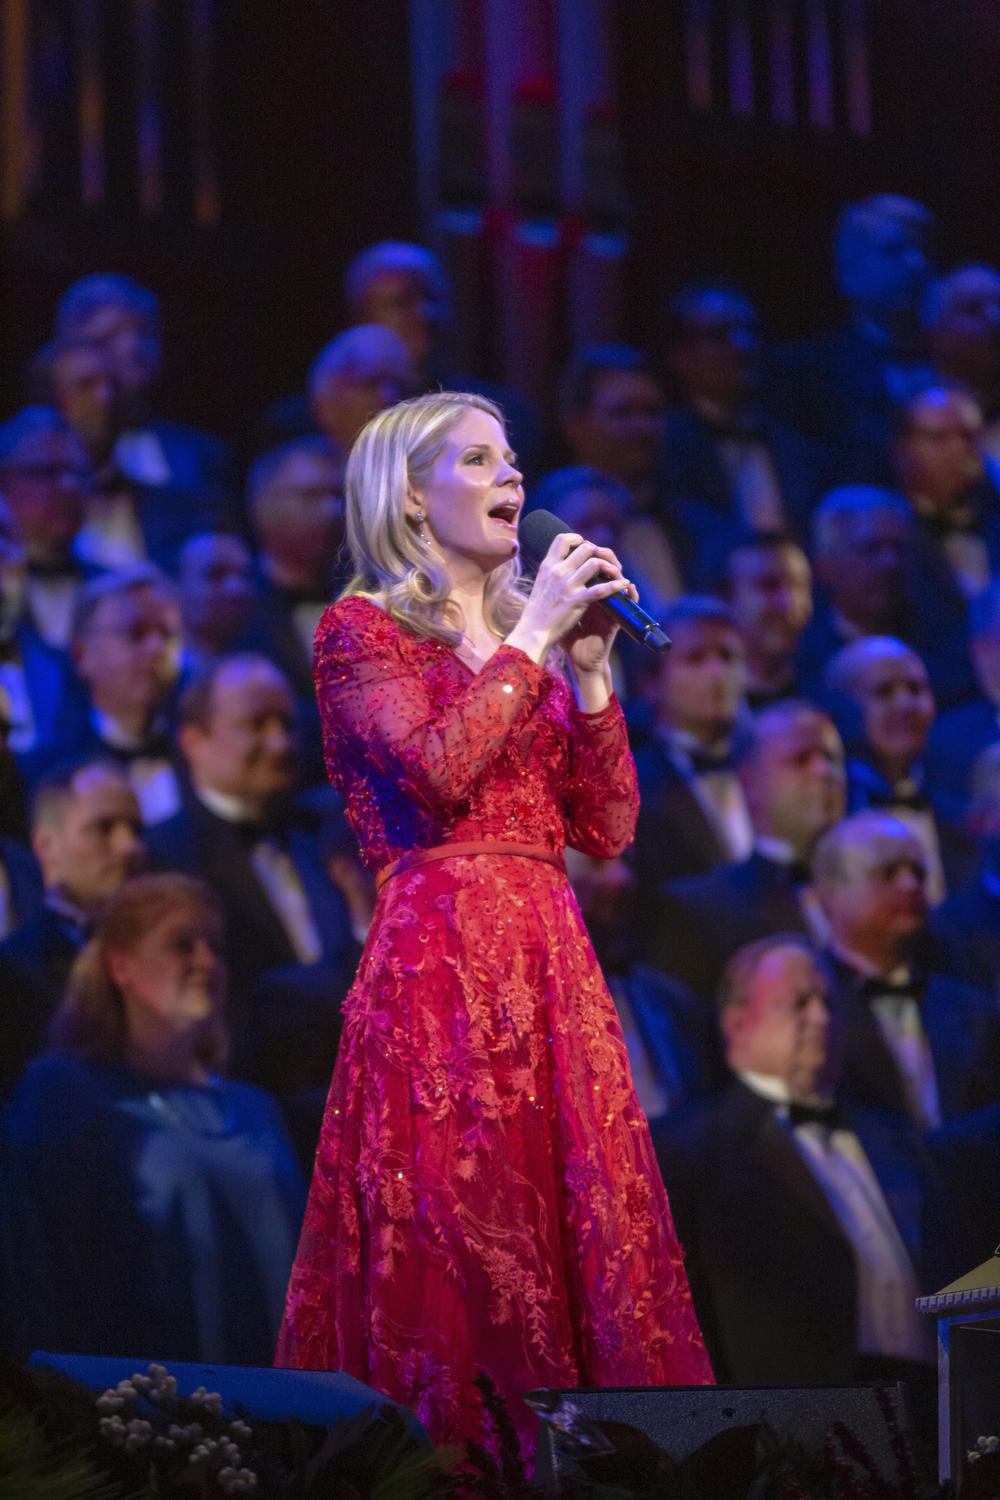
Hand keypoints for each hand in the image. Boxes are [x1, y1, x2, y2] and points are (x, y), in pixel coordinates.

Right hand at [506, 534, 634, 663]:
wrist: (533, 632)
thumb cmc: (537, 611)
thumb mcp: (541, 583)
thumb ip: (552, 571)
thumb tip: (563, 562)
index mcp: (548, 566)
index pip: (562, 539)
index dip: (577, 539)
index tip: (585, 545)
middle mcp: (558, 571)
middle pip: (585, 548)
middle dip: (599, 553)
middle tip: (604, 562)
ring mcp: (568, 585)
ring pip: (595, 563)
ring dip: (609, 567)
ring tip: (615, 572)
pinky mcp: (577, 600)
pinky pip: (601, 589)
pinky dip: (616, 585)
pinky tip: (624, 585)